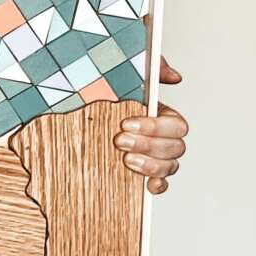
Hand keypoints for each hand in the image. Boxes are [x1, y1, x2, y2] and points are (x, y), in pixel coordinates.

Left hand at [115, 57, 186, 195]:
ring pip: (170, 166)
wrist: (78, 113)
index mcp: (163, 117)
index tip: (126, 124)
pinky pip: (160, 184)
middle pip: (175, 148)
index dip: (155, 127)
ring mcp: (155, 158)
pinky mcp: (144, 174)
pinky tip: (146, 184)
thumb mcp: (128, 76)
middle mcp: (163, 139)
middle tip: (119, 141)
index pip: (177, 126)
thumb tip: (174, 76)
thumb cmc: (108, 94)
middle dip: (148, 145)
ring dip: (151, 165)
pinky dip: (157, 185)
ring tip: (126, 160)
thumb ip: (153, 70)